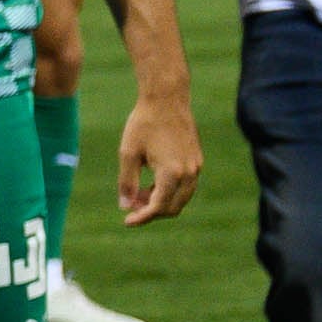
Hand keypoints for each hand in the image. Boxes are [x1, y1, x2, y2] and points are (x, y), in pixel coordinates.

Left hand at [111, 92, 203, 226]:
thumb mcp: (128, 153)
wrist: (166, 99)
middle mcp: (189, 173)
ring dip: (160, 201)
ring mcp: (196, 167)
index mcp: (172, 173)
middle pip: (173, 207)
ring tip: (137, 194)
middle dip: (151, 211)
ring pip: (181, 198)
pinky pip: (185, 186)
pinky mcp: (197, 161)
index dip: (142, 217)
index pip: (159, 207)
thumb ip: (127, 182)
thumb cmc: (143, 124)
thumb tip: (125, 207)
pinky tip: (150, 183)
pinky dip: (169, 191)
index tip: (126, 221)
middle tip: (130, 206)